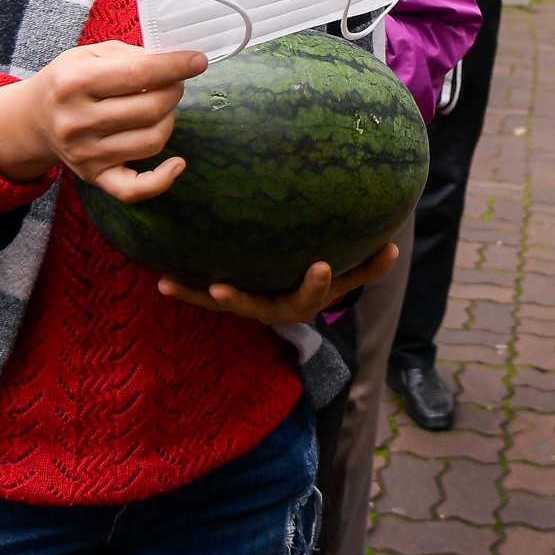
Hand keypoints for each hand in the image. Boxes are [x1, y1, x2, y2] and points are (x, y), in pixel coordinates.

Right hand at [0, 42, 207, 202]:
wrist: (33, 119)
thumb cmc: (69, 81)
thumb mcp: (89, 54)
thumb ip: (130, 56)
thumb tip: (173, 64)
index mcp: (75, 81)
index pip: (139, 74)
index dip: (175, 67)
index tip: (198, 61)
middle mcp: (77, 120)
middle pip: (150, 109)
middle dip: (174, 91)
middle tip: (173, 83)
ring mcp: (85, 153)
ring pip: (152, 141)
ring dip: (169, 120)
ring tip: (162, 107)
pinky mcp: (93, 176)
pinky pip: (134, 189)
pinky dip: (162, 180)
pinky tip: (177, 163)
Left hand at [158, 242, 399, 324]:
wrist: (294, 297)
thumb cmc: (322, 276)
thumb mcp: (348, 273)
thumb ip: (369, 265)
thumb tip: (395, 245)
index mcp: (304, 300)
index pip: (311, 294)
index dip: (315, 285)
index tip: (319, 266)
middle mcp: (273, 307)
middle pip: (258, 309)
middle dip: (240, 300)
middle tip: (222, 289)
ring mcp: (248, 304)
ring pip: (222, 305)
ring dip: (196, 296)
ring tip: (169, 284)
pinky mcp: (226, 297)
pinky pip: (203, 294)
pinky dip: (184, 287)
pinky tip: (159, 277)